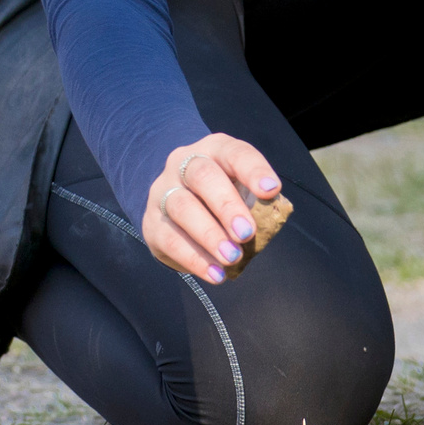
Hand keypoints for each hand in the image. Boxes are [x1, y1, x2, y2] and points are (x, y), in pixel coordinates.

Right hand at [144, 133, 281, 284]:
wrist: (179, 206)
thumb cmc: (224, 198)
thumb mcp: (241, 191)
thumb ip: (255, 203)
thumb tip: (270, 223)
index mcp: (214, 150)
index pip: (234, 153)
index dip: (254, 170)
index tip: (271, 190)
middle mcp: (183, 164)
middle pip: (202, 176)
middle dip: (226, 205)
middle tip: (246, 233)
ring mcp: (163, 192)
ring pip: (182, 207)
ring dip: (210, 235)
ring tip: (232, 257)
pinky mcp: (152, 223)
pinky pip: (170, 240)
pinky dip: (195, 259)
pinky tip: (216, 274)